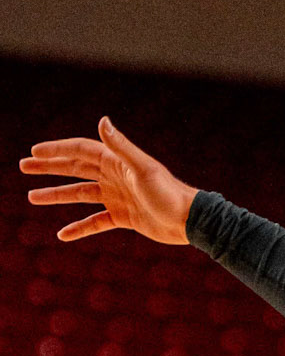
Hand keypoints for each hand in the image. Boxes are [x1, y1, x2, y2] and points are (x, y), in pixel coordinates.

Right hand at [19, 117, 196, 244]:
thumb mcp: (143, 169)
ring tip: (32, 197)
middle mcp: (114, 177)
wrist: (189, 221)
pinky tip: (62, 235)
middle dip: (49, 167)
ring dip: (57, 195)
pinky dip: (80, 228)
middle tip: (24, 166)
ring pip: (80, 195)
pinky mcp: (123, 218)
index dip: (57, 150)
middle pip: (75, 169)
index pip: (80, 151)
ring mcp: (117, 197)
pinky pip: (95, 222)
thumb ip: (121, 146)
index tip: (34, 151)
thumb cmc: (170, 193)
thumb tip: (102, 121)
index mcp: (117, 162)